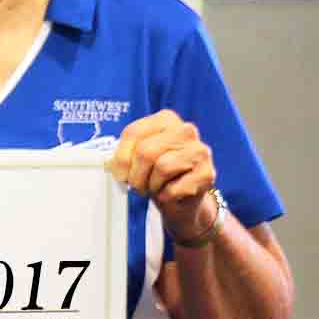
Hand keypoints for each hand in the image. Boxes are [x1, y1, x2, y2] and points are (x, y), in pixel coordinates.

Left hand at [107, 109, 216, 239]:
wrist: (181, 200)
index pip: (133, 132)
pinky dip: (166, 196)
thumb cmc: (156, 175)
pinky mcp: (207, 173)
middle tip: (137, 185)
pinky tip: (171, 192)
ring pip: (162, 167)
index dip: (121, 158)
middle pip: (146, 151)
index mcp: (165, 119)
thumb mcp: (137, 158)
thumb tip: (110, 164)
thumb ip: (125, 154)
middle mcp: (186, 130)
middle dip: (135, 175)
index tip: (119, 174)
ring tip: (154, 187)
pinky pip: (175, 187)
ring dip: (151, 185)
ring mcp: (200, 150)